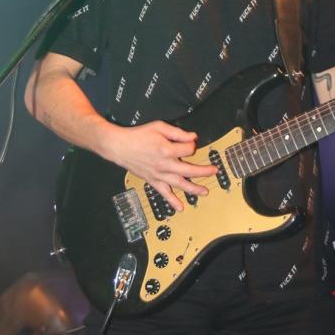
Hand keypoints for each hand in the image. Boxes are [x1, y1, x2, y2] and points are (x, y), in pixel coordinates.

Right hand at [101, 120, 217, 211]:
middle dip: (203, 171)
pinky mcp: (152, 181)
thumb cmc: (139, 135)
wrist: (120, 146)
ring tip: (205, 191)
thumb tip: (192, 137)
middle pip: (189, 170)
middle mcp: (164, 164)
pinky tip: (180, 207)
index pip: (188, 150)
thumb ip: (177, 132)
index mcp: (166, 149)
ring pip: (180, 184)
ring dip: (194, 189)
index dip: (191, 144)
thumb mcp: (159, 127)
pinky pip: (164, 193)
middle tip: (214, 171)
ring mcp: (159, 175)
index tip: (190, 141)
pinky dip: (172, 201)